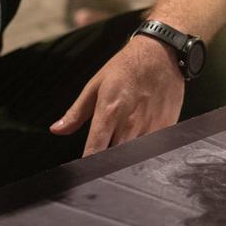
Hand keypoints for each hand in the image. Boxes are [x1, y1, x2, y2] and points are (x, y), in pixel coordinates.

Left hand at [50, 36, 185, 155]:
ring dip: (127, 161)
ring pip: (137, 157)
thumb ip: (76, 112)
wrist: (162, 52)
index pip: (95, 150)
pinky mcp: (168, 127)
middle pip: (116, 159)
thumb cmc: (126, 67)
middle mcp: (130, 123)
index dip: (87, 166)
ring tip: (121, 161)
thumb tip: (57, 129)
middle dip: (107, 166)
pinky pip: (155, 150)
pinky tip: (141, 151)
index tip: (83, 173)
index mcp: (109, 112)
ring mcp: (151, 127)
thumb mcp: (96, 84)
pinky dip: (146, 154)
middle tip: (101, 166)